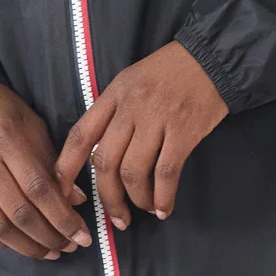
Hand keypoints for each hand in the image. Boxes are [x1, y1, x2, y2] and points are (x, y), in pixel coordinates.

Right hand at [0, 81, 94, 260]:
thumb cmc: (1, 113)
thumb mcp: (32, 127)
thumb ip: (53, 164)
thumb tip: (76, 202)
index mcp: (6, 139)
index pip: (39, 190)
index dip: (63, 219)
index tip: (82, 236)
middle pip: (19, 213)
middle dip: (49, 237)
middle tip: (69, 247)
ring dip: (27, 246)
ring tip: (49, 252)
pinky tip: (19, 244)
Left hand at [54, 42, 228, 230]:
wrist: (211, 57)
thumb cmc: (169, 72)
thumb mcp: (131, 81)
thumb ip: (113, 113)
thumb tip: (99, 157)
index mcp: (113, 95)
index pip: (80, 135)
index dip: (67, 168)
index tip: (64, 194)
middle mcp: (130, 107)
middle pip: (106, 162)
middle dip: (108, 198)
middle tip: (116, 217)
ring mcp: (157, 119)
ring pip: (134, 172)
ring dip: (136, 199)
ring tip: (144, 209)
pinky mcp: (183, 131)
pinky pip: (166, 173)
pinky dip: (163, 197)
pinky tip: (164, 208)